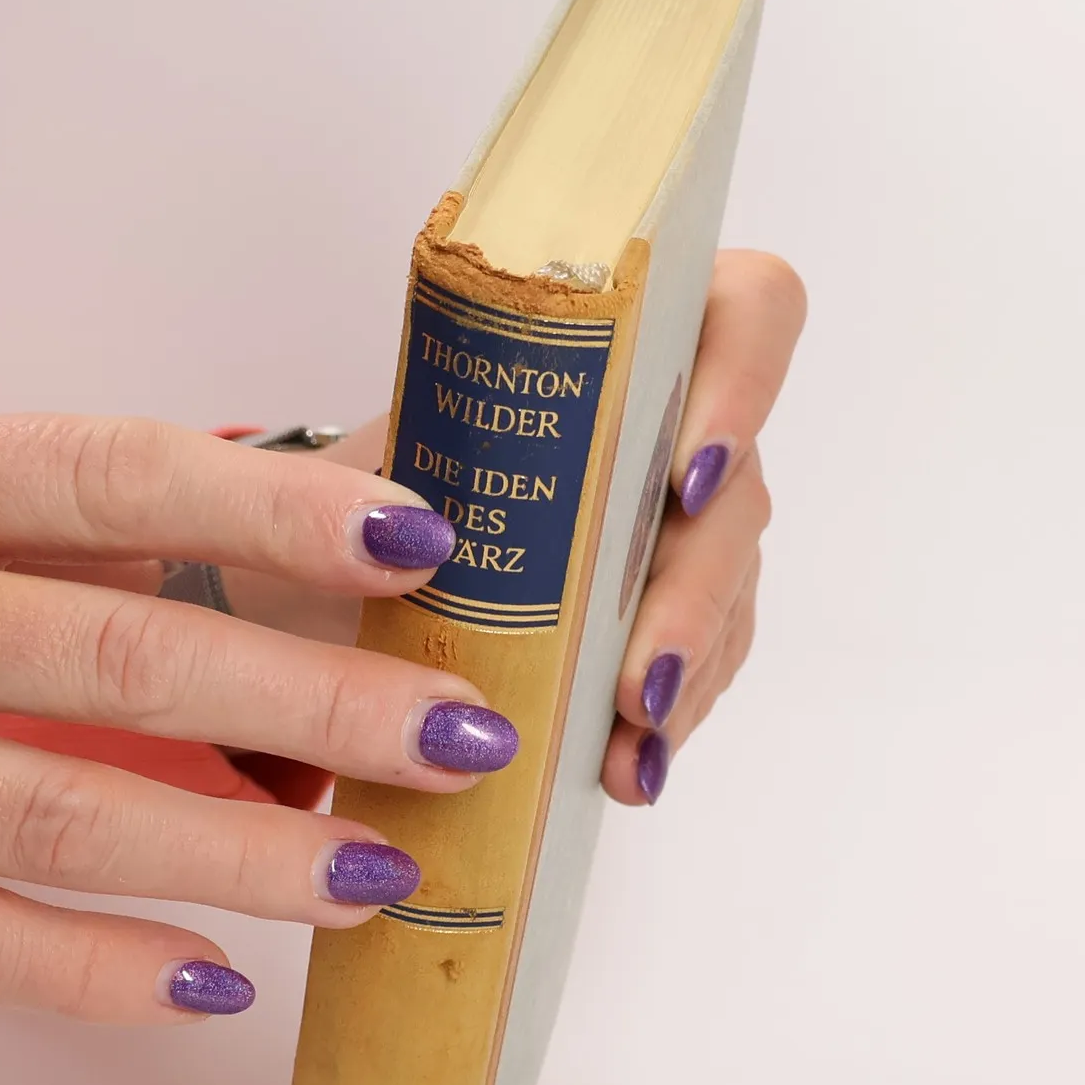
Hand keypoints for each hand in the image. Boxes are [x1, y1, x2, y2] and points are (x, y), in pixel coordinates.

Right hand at [0, 397, 513, 1020]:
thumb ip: (3, 501)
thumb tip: (222, 524)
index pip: (110, 478)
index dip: (273, 509)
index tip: (418, 538)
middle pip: (123, 662)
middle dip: (316, 705)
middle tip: (462, 738)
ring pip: (58, 822)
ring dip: (244, 859)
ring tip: (386, 880)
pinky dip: (86, 975)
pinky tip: (211, 987)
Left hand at [227, 249, 805, 805]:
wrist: (336, 574)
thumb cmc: (364, 494)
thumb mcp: (359, 473)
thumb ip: (379, 483)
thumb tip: (406, 532)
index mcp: (624, 344)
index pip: (748, 313)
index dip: (744, 384)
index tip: (686, 477)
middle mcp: (675, 429)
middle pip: (739, 492)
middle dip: (692, 594)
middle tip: (637, 682)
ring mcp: (683, 529)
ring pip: (729, 591)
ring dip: (683, 676)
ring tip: (627, 747)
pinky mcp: (671, 617)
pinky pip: (700, 667)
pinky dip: (659, 723)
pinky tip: (624, 771)